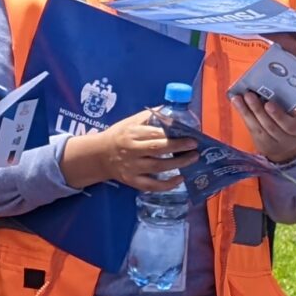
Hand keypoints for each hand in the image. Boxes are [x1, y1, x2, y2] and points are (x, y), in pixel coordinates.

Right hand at [60, 109, 196, 192]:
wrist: (99, 155)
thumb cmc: (119, 135)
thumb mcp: (130, 121)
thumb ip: (150, 117)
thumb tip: (171, 110)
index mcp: (132, 133)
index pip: (155, 134)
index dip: (174, 135)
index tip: (191, 135)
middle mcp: (131, 151)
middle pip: (157, 150)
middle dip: (178, 148)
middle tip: (195, 147)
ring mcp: (131, 167)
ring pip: (157, 168)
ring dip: (177, 164)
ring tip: (192, 159)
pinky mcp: (132, 181)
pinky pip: (151, 185)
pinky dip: (167, 185)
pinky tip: (180, 179)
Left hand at [231, 92, 295, 164]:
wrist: (291, 148)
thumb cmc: (293, 123)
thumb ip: (286, 107)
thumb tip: (269, 91)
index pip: (288, 124)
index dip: (278, 115)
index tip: (268, 103)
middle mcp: (284, 140)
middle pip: (269, 126)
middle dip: (257, 110)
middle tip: (249, 95)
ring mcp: (270, 144)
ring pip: (257, 128)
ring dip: (245, 112)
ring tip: (237, 99)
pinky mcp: (259, 145)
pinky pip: (250, 129)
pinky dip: (243, 116)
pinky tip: (237, 105)